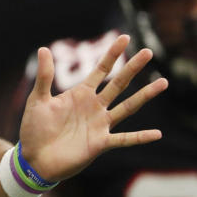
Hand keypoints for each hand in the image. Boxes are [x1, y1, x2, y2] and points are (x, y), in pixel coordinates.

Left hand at [19, 33, 165, 181]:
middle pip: (119, 84)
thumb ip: (45, 77)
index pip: (101, 70)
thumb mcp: (38, 100)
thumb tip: (43, 48)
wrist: (34, 159)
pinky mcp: (100, 143)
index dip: (112, 54)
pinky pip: (124, 139)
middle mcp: (95, 107)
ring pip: (127, 107)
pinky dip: (140, 137)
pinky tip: (157, 134)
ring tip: (163, 82)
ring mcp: (100, 125)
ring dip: (145, 96)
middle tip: (148, 51)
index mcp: (81, 94)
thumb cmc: (34, 129)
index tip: (124, 37)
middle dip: (133, 68)